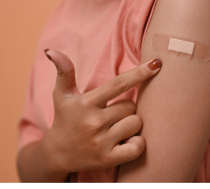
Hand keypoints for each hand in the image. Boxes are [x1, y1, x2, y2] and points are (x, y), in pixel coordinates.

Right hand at [39, 49, 161, 173]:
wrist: (57, 155)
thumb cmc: (65, 119)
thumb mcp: (62, 94)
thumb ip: (64, 71)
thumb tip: (51, 50)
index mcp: (86, 103)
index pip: (118, 84)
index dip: (139, 73)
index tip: (157, 63)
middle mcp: (94, 122)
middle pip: (131, 106)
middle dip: (127, 108)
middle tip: (113, 113)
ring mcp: (101, 142)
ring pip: (136, 124)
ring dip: (132, 124)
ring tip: (117, 127)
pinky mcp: (108, 159)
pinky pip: (137, 146)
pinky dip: (138, 143)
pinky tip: (127, 140)